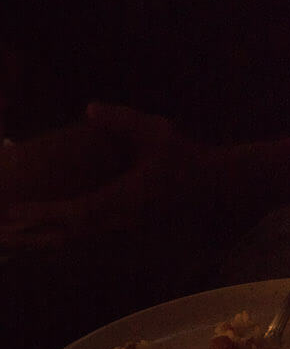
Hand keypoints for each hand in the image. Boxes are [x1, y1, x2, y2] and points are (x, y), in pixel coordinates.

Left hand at [0, 104, 219, 242]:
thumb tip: (90, 108)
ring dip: (41, 238)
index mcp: (123, 198)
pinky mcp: (120, 227)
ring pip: (74, 239)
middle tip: (1, 228)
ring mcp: (119, 227)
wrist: (210, 184)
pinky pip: (83, 236)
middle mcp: (118, 219)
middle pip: (67, 233)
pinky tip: (41, 234)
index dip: (45, 213)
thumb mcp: (156, 131)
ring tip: (11, 235)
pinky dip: (57, 236)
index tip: (17, 210)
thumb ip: (122, 120)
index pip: (77, 211)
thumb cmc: (184, 156)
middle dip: (33, 232)